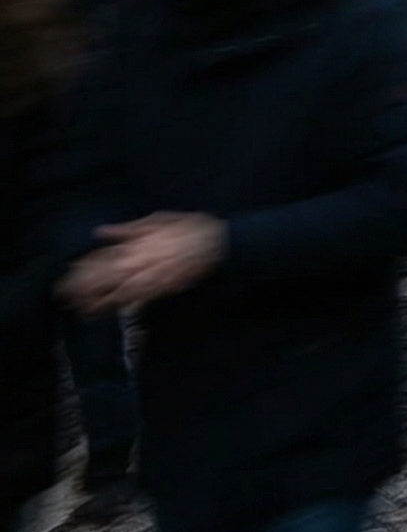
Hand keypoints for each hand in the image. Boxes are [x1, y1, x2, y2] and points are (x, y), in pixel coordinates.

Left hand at [58, 213, 225, 314]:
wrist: (217, 243)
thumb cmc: (189, 228)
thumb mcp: (157, 220)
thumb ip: (127, 229)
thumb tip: (99, 232)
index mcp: (136, 244)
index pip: (103, 256)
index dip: (84, 266)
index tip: (67, 271)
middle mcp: (139, 263)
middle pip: (105, 277)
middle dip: (84, 286)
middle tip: (64, 294)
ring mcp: (150, 278)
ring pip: (116, 291)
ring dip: (96, 300)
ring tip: (78, 308)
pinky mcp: (160, 289)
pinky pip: (134, 299)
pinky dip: (116, 305)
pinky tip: (103, 310)